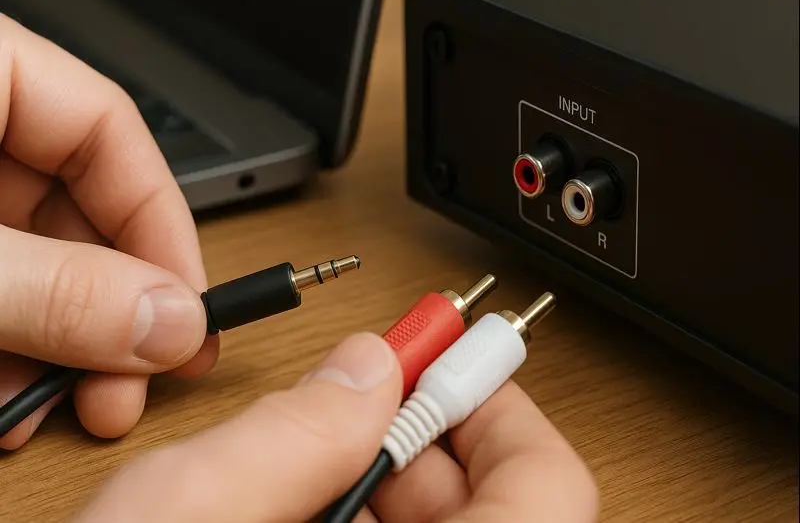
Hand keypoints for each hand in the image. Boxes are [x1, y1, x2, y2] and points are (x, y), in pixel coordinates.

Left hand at [0, 14, 218, 449]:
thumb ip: (52, 288)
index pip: (109, 129)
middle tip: (135, 380)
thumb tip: (165, 323)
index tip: (185, 306)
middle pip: (77, 209)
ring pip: (33, 263)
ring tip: (69, 408)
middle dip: (111, 309)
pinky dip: (5, 345)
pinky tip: (10, 398)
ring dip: (60, 345)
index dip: (161, 222)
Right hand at [73, 333, 598, 522]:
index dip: (497, 407)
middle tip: (367, 407)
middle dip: (428, 445)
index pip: (546, 487)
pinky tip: (311, 514)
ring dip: (393, 491)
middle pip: (499, 509)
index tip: (451, 359)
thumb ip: (288, 434)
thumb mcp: (188, 513)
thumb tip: (362, 369)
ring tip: (322, 469)